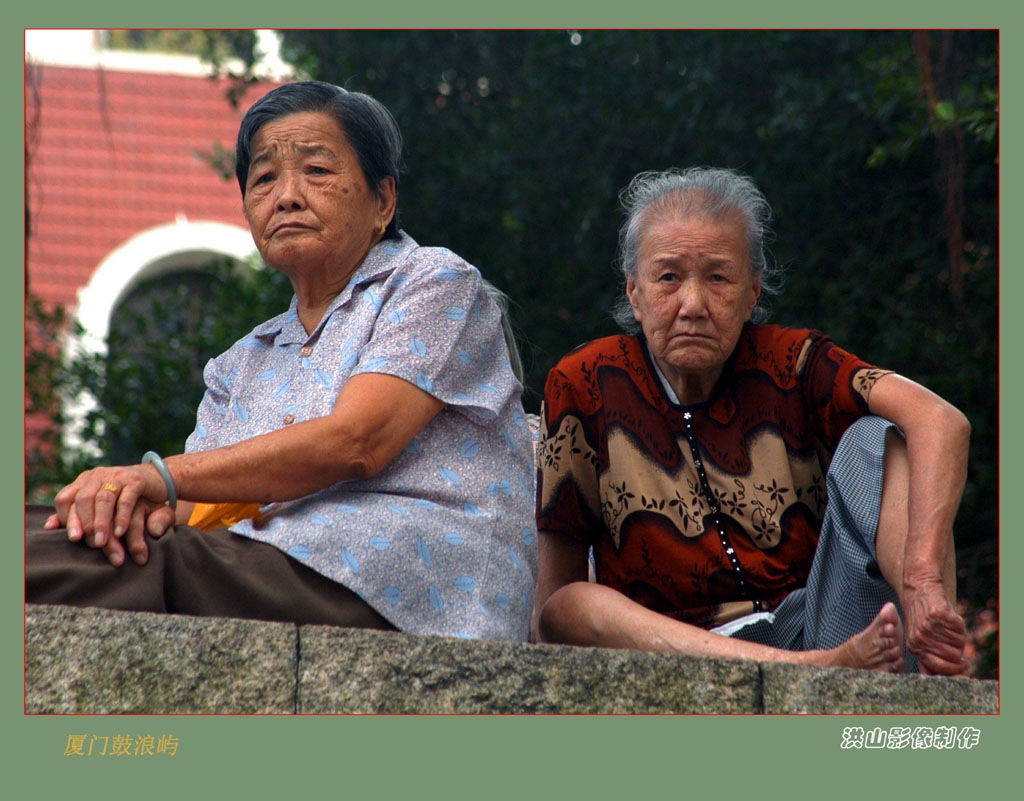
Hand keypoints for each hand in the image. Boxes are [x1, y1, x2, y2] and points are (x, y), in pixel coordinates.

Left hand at [43, 464, 169, 564]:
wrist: (156, 480)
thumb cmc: (122, 497)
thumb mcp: (99, 506)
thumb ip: (76, 514)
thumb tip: (49, 526)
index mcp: (83, 481)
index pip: (66, 498)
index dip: (67, 518)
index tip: (73, 539)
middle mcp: (97, 475)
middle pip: (83, 499)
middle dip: (85, 523)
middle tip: (90, 545)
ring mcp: (116, 475)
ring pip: (103, 499)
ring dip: (101, 523)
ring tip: (102, 543)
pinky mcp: (135, 479)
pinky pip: (126, 499)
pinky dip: (121, 517)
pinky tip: (120, 532)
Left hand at [903, 578, 969, 675]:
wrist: (919, 588)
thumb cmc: (923, 617)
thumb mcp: (920, 638)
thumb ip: (928, 659)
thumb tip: (937, 679)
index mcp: (914, 647)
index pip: (939, 669)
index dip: (955, 670)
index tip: (964, 666)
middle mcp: (919, 638)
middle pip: (952, 659)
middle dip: (959, 654)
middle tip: (957, 646)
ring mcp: (928, 626)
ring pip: (958, 645)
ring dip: (958, 638)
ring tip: (949, 629)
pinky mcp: (939, 615)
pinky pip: (959, 630)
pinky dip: (960, 626)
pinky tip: (950, 620)